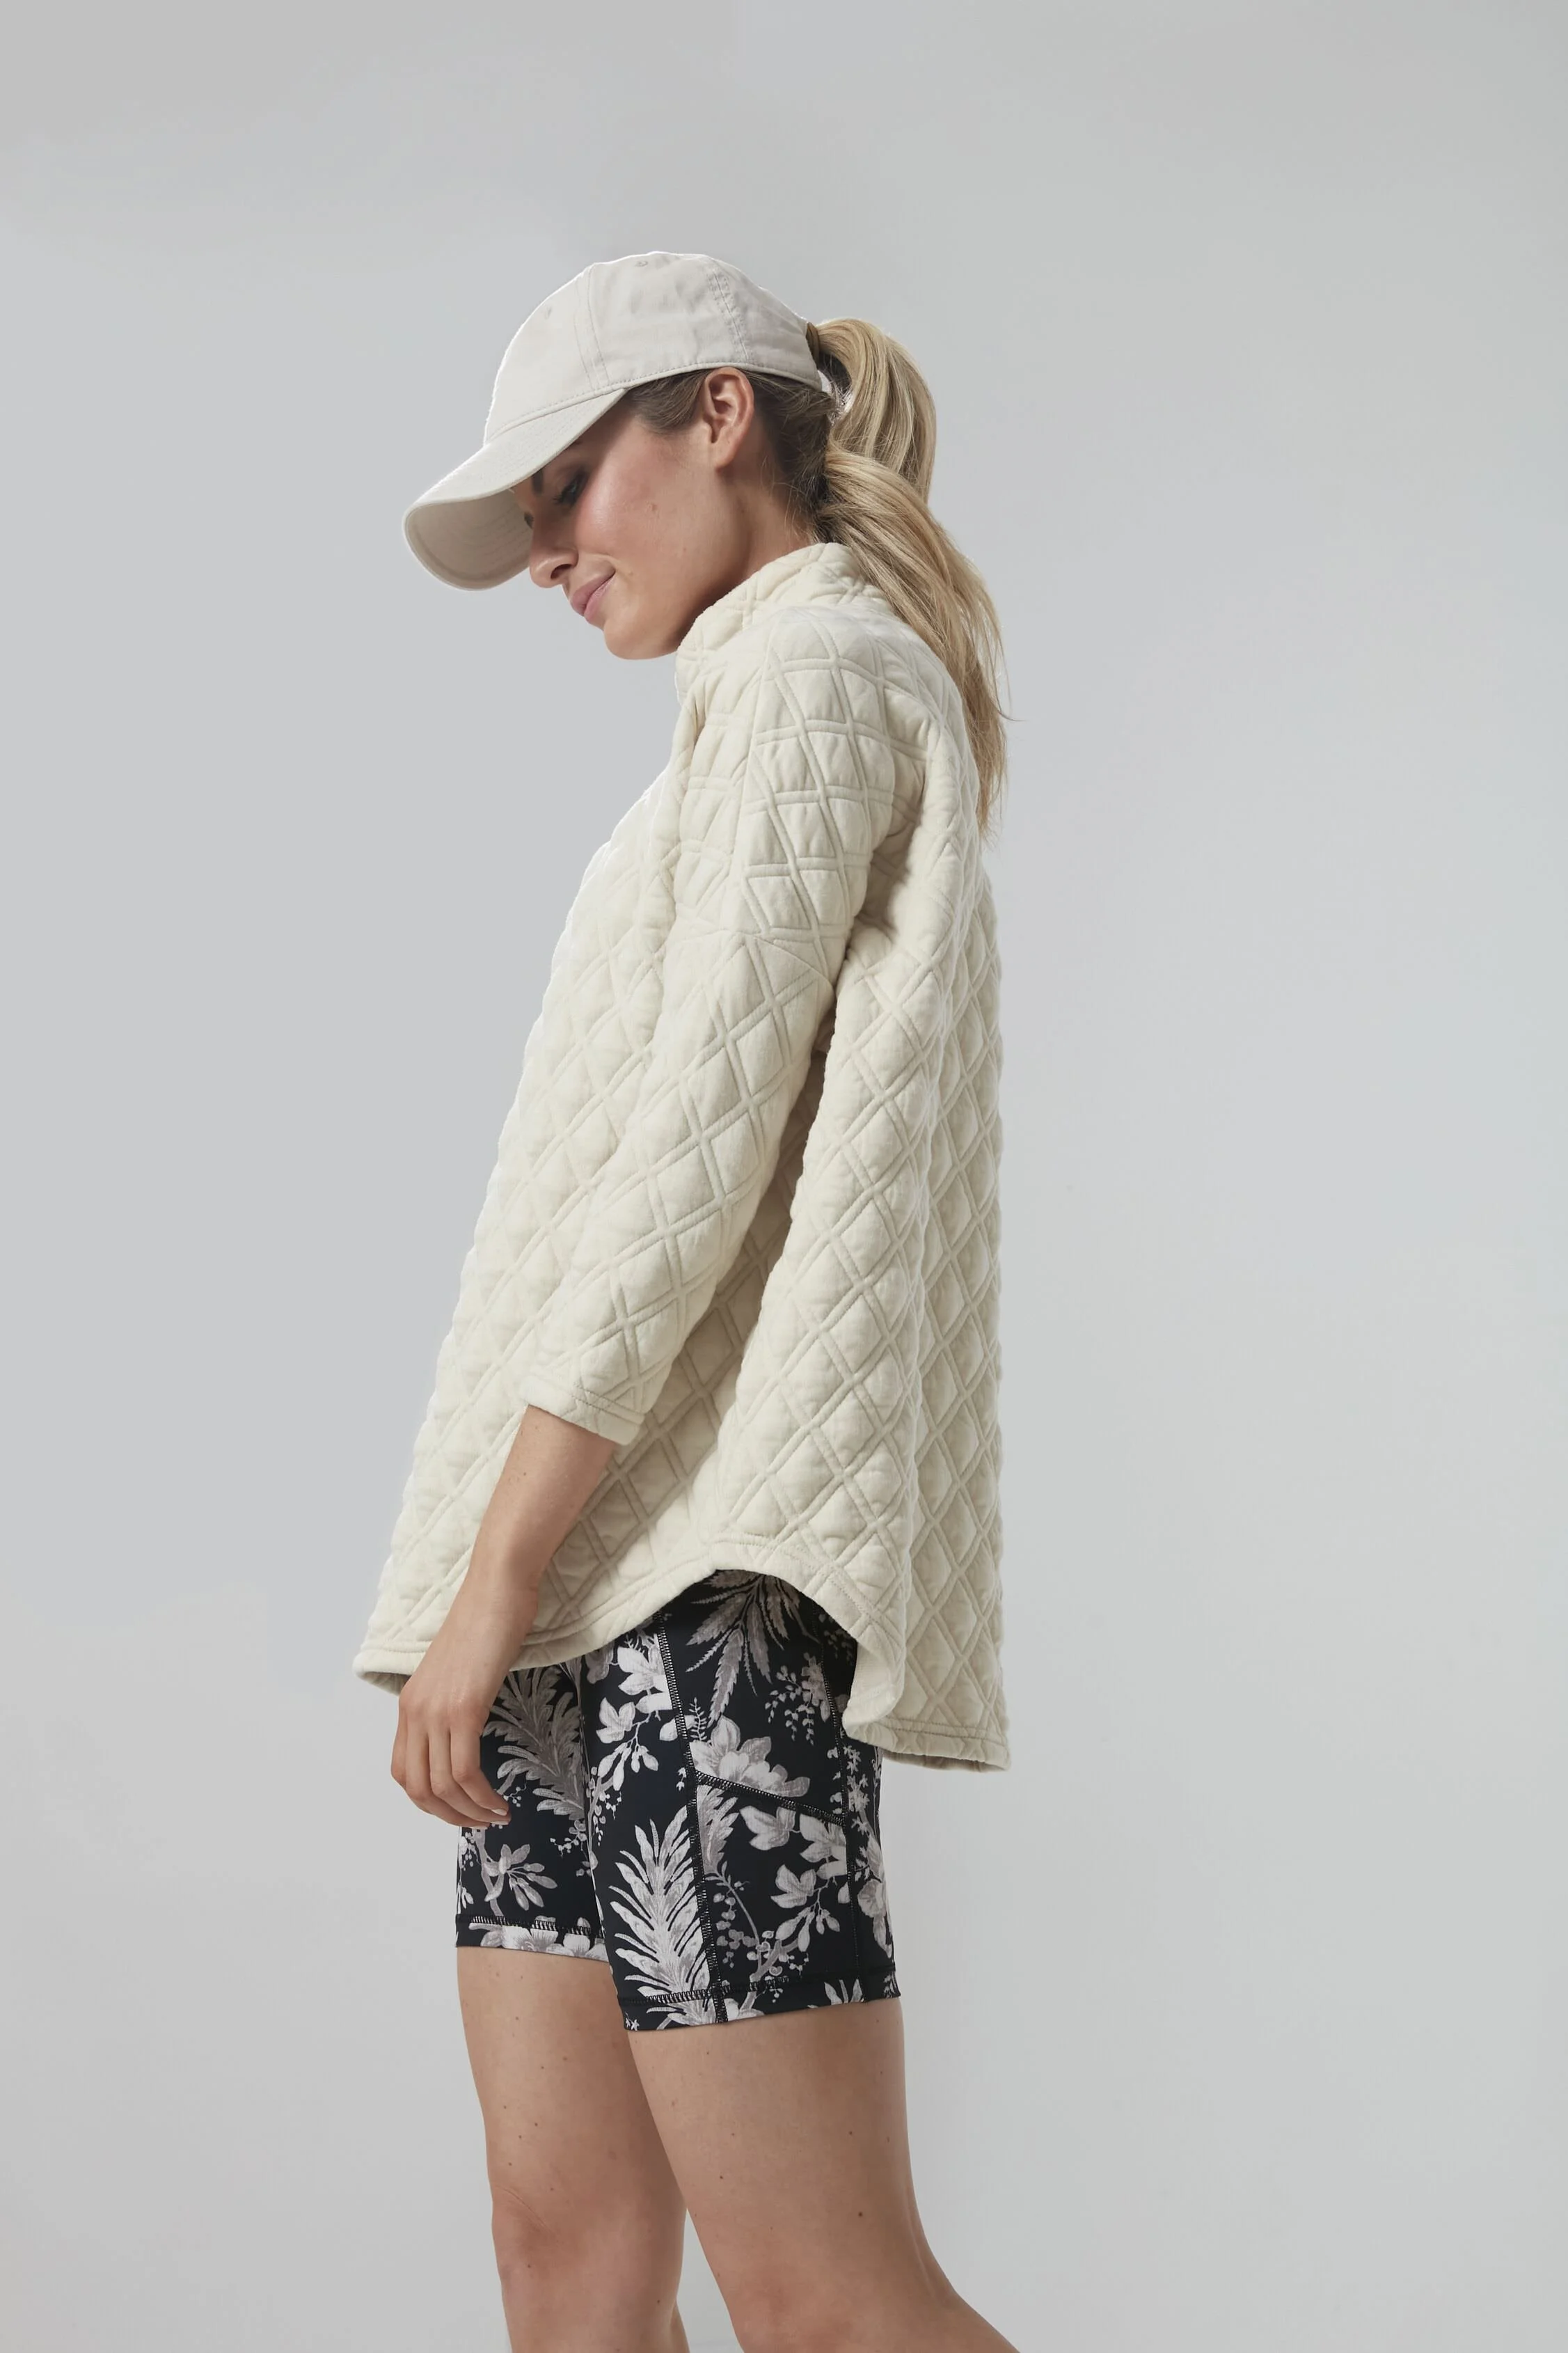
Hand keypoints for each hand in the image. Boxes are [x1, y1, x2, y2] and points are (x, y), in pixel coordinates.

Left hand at [388, 1403, 618, 1829]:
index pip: (403, 1771)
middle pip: (417, 1787)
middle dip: (448, 1815)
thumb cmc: (488, 1621)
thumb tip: (467, 1731)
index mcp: (410, 1702)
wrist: (498, 1586)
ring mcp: (436, 1709)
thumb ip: (454, 1701)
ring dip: (468, 1812)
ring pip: (441, 1786)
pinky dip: (480, 1796)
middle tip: (480, 1822)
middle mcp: (415, 1709)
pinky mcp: (463, 1707)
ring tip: (496, 1816)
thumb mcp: (460, 1669)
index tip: (461, 1808)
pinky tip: (500, 1802)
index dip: (429, 1801)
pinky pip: (464, 1770)